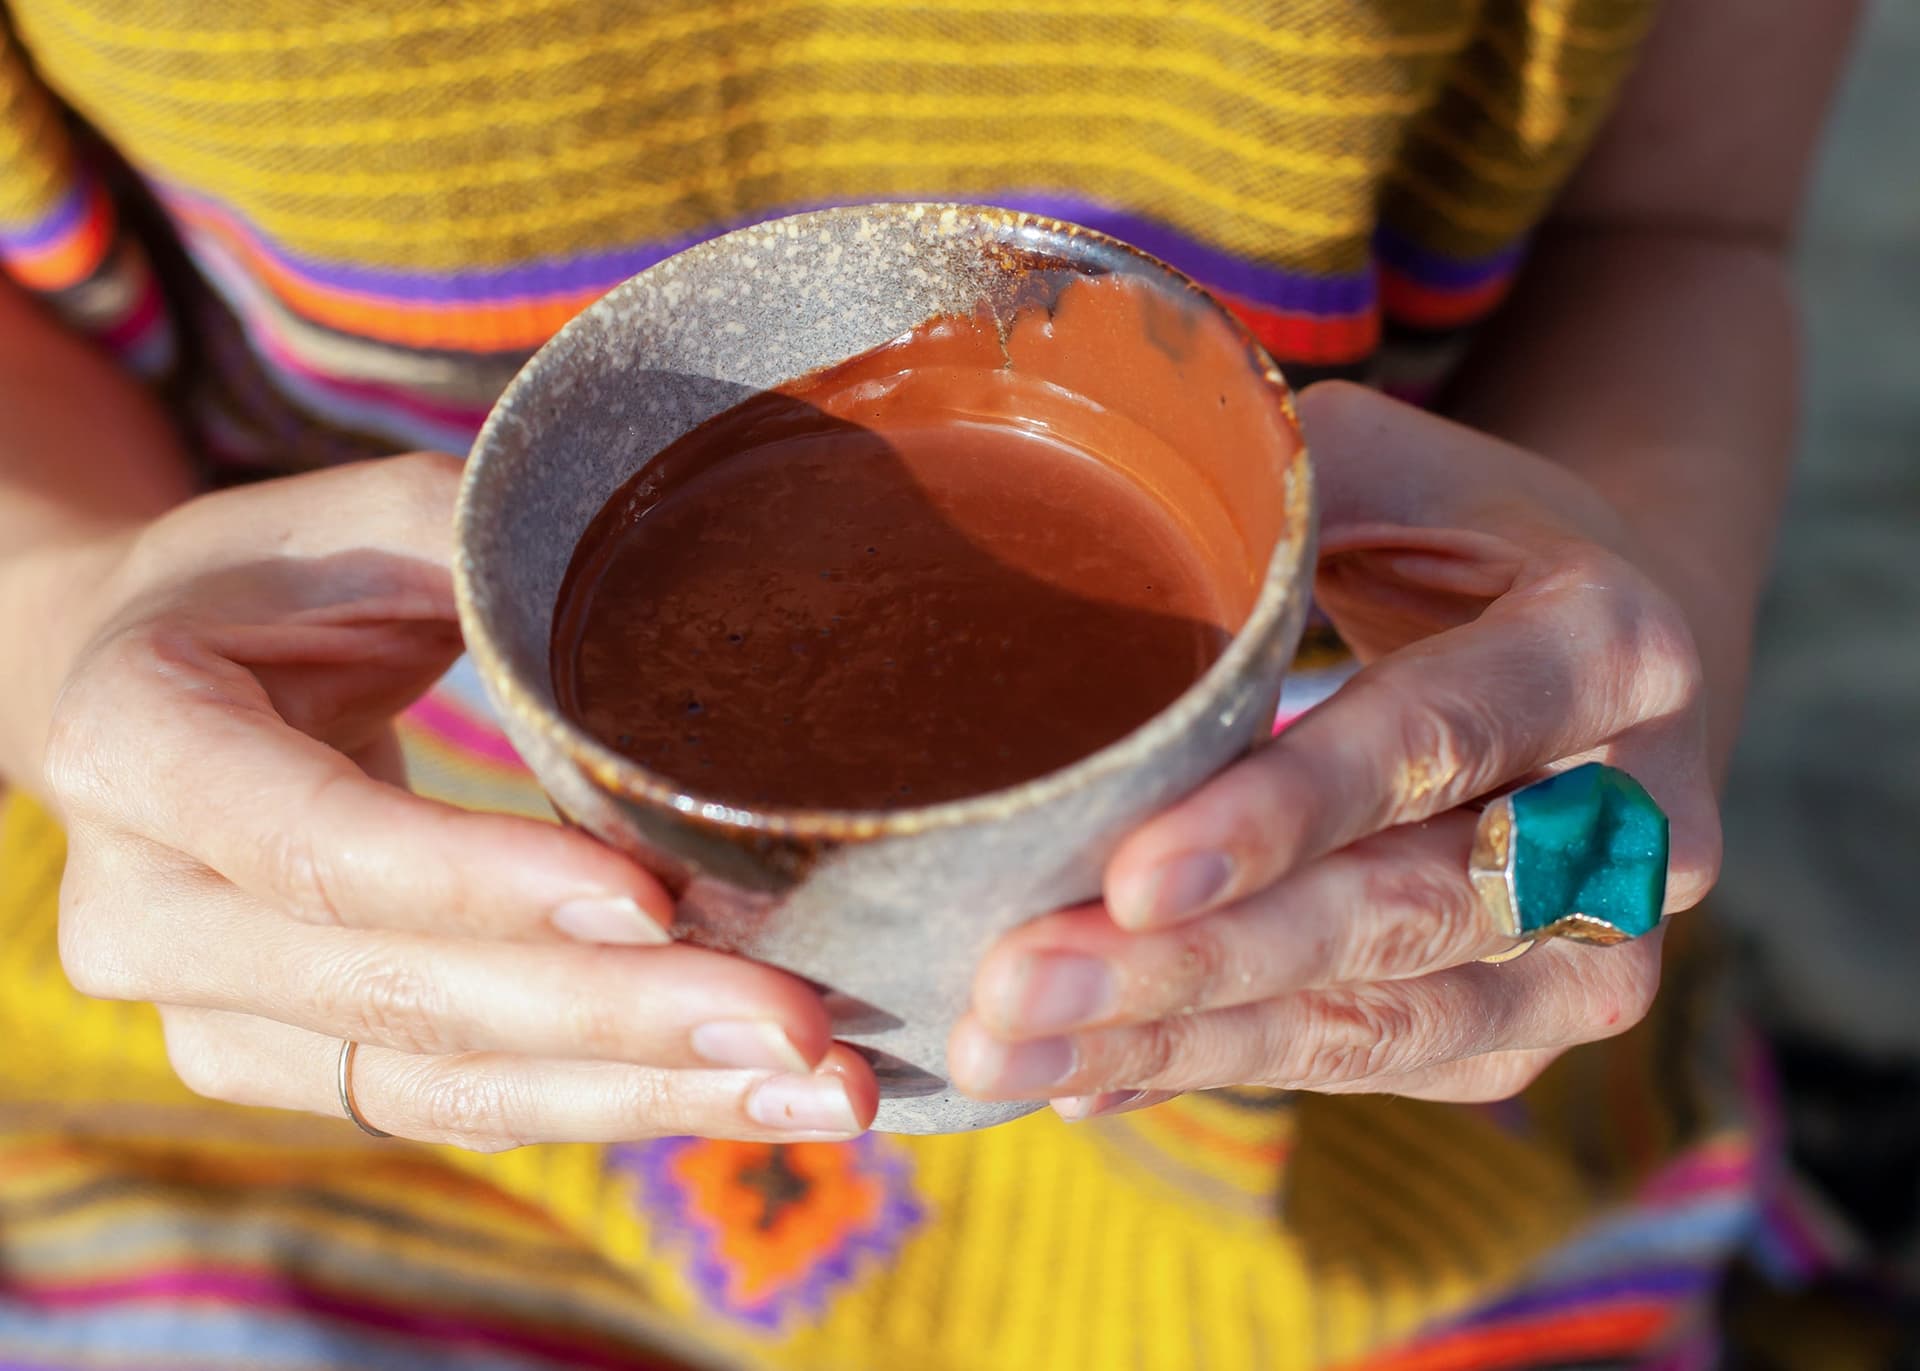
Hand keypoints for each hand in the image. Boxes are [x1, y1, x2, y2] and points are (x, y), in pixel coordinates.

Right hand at [48, 454, 875, 1147]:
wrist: (159, 689)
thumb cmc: (282, 585)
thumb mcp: (363, 527)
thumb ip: (490, 556)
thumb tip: (701, 594)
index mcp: (136, 740)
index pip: (320, 845)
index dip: (484, 881)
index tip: (654, 898)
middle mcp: (140, 911)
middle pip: (399, 995)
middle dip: (619, 1019)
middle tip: (804, 1029)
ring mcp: (207, 1014)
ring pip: (440, 1086)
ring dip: (645, 1095)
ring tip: (819, 1092)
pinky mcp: (288, 1068)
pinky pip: (458, 1109)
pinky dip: (610, 1104)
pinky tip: (744, 1094)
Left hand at [952, 382, 1720, 1115]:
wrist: (1592, 668)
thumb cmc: (1452, 542)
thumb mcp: (1384, 470)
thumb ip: (1263, 506)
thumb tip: (1075, 536)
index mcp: (1611, 646)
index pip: (1436, 738)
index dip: (1287, 815)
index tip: (1130, 880)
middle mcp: (1638, 819)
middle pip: (1406, 910)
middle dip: (1201, 964)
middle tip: (1015, 992)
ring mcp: (1599, 944)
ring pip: (1386, 1023)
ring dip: (1186, 1044)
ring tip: (1012, 1050)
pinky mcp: (1531, 1026)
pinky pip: (1370, 1066)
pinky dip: (1218, 1067)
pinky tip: (1084, 1071)